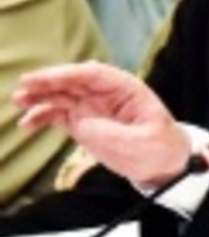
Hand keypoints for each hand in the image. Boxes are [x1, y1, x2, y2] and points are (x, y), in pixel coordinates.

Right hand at [13, 62, 189, 185]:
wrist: (162, 163)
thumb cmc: (161, 146)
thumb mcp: (145, 141)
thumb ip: (115, 133)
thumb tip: (83, 125)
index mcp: (124, 88)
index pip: (92, 73)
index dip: (66, 74)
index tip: (42, 79)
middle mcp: (104, 93)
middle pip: (71, 82)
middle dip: (47, 82)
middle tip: (23, 88)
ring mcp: (91, 107)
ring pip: (60, 96)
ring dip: (39, 98)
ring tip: (19, 103)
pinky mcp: (82, 122)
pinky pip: (58, 115)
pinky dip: (42, 116)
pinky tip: (27, 123)